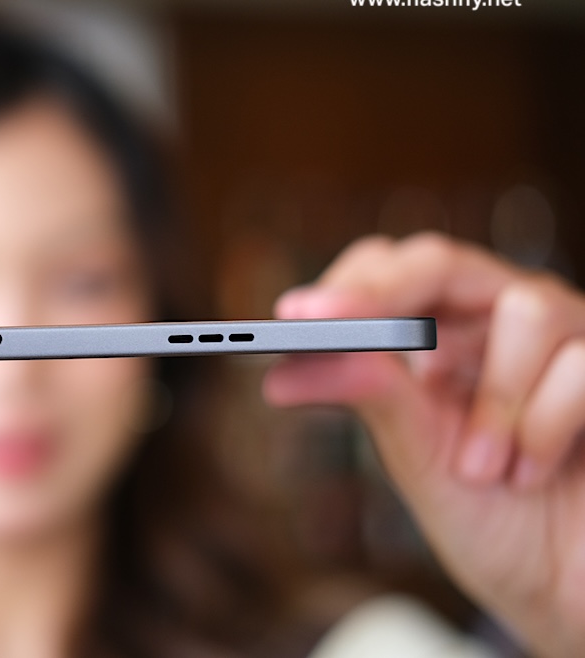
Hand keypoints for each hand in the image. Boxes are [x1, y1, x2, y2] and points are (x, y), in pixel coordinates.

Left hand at [263, 232, 584, 656]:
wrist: (560, 588)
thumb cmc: (491, 516)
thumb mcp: (416, 455)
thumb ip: (371, 396)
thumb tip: (293, 361)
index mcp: (448, 331)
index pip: (390, 271)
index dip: (344, 285)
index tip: (292, 316)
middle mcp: (505, 318)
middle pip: (443, 261)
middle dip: (385, 294)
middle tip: (333, 324)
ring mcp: (571, 337)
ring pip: (524, 311)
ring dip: (492, 401)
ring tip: (479, 469)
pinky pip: (580, 366)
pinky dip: (543, 428)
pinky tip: (529, 473)